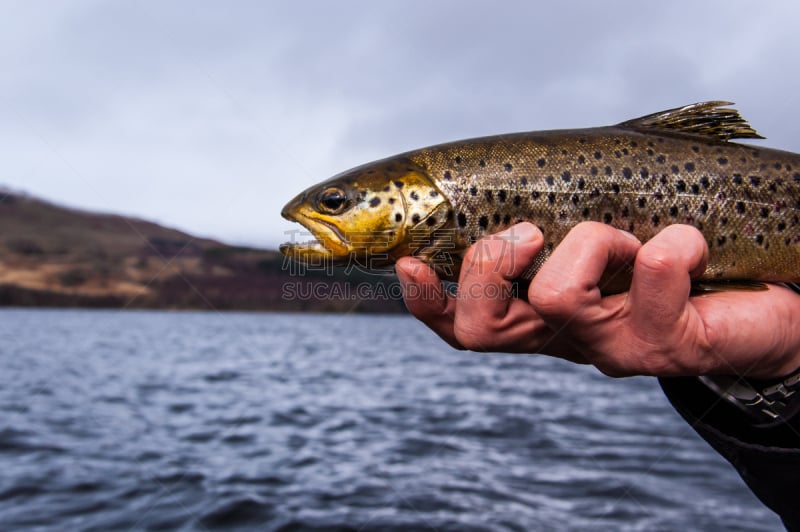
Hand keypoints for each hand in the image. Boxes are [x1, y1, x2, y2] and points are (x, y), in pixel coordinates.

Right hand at [396, 222, 799, 378]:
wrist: (764, 293)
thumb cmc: (666, 249)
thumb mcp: (594, 226)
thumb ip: (548, 217)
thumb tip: (493, 181)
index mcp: (537, 313)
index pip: (460, 325)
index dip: (426, 303)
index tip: (407, 263)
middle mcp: (563, 339)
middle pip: (482, 330)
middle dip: (490, 265)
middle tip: (529, 231)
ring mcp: (611, 348)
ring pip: (557, 296)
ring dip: (594, 240)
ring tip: (632, 236)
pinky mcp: (668, 347)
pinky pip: (649, 276)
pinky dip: (669, 242)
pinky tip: (687, 243)